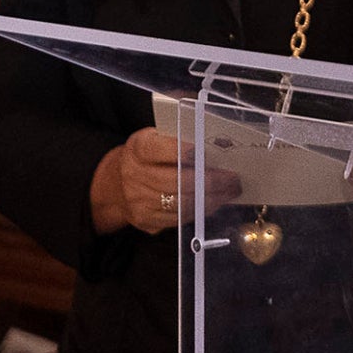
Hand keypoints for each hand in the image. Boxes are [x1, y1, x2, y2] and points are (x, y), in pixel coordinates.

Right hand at [90, 128, 241, 234]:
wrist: (120, 183)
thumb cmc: (151, 156)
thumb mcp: (158, 138)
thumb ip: (181, 134)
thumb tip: (216, 133)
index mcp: (137, 148)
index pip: (156, 148)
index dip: (179, 150)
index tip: (202, 150)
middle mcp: (133, 174)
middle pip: (174, 181)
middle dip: (209, 180)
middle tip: (232, 178)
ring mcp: (137, 200)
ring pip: (180, 203)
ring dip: (211, 198)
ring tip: (230, 191)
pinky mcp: (144, 219)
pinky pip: (178, 218)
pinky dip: (200, 211)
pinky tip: (215, 203)